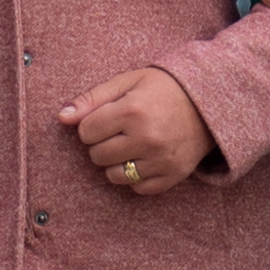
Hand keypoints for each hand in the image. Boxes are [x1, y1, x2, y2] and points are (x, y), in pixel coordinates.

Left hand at [61, 65, 210, 196]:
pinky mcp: (172, 175)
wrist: (208, 102)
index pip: (86, 132)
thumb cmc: (162, 89)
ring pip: (114, 176)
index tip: (108, 117)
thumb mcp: (127, 82)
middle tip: (121, 130)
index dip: (92, 125)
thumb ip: (92, 99)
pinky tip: (145, 158)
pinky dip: (136, 176)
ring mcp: (161, 159)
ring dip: (117, 162)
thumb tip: (61, 118)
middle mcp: (147, 138)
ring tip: (131, 145)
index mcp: (132, 111)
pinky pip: (137, 187)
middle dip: (103, 143)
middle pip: (97, 156)